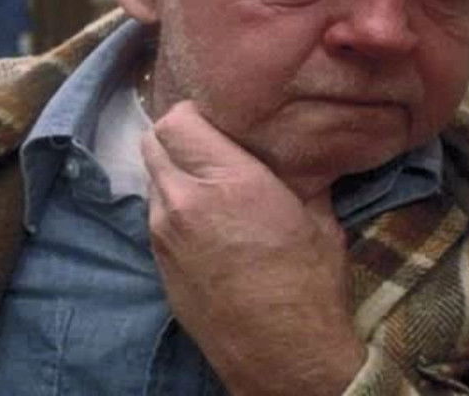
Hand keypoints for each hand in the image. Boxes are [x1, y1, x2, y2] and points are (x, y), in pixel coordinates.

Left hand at [143, 101, 364, 394]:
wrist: (282, 356)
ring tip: (206, 181)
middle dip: (177, 136)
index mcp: (229, 180)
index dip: (194, 113)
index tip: (217, 118)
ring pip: (151, 176)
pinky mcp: (157, 261)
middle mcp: (187, 200)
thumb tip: (291, 149)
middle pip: (154, 140)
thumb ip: (294, 173)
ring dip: (172, 171)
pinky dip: (171, 204)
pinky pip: (153, 213)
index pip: (178, 119)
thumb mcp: (317, 216)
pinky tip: (202, 217)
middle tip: (208, 143)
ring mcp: (164, 232)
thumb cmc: (309, 286)